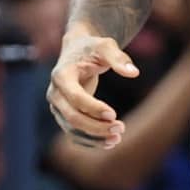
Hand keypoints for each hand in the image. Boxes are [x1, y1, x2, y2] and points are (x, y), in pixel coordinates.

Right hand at [47, 32, 139, 148]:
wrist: (77, 49)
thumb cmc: (93, 47)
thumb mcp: (106, 46)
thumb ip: (118, 58)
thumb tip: (134, 73)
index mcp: (61, 75)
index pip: (75, 98)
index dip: (93, 108)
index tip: (114, 114)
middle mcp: (55, 93)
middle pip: (72, 117)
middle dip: (96, 126)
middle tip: (120, 128)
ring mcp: (57, 106)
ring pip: (72, 129)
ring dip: (94, 137)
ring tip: (117, 139)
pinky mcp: (63, 114)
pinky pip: (74, 132)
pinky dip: (90, 140)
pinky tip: (109, 143)